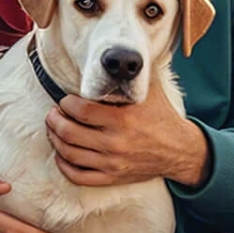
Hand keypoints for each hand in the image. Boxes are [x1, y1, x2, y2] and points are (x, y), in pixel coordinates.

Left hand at [45, 81, 209, 187]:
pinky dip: (64, 166)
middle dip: (54, 121)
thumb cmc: (161, 116)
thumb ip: (130, 74)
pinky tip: (62, 154)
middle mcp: (116, 142)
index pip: (80, 110)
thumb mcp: (150, 89)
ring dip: (55, 140)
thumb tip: (112, 54)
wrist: (179, 149)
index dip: (66, 103)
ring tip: (55, 130)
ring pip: (69, 154)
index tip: (66, 100)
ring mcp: (112, 162)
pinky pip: (78, 176)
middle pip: (69, 133)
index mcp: (123, 118)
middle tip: (54, 114)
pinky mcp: (112, 177)